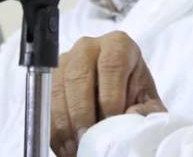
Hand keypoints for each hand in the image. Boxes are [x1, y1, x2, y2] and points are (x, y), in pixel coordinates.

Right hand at [50, 31, 165, 156]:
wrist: (118, 91)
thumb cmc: (134, 92)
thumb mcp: (147, 100)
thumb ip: (146, 109)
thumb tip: (131, 116)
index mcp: (118, 45)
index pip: (111, 65)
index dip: (110, 95)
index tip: (111, 120)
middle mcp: (89, 47)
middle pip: (79, 76)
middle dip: (82, 112)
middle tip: (87, 138)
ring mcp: (66, 61)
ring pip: (57, 90)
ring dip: (64, 123)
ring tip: (76, 147)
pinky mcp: (50, 78)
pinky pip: (44, 103)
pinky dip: (53, 128)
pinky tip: (64, 145)